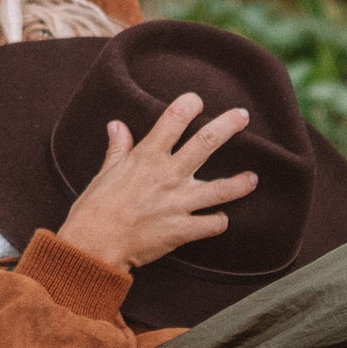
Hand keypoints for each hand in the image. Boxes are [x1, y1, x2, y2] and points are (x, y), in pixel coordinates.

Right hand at [55, 93, 257, 273]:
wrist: (93, 246)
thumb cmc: (95, 208)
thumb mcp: (105, 173)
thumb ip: (118, 149)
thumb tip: (116, 125)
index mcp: (147, 157)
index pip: (173, 120)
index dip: (187, 106)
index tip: (196, 101)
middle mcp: (168, 176)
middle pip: (206, 143)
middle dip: (228, 126)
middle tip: (242, 116)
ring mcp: (178, 203)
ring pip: (220, 189)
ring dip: (240, 183)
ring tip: (252, 178)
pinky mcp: (182, 230)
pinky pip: (211, 225)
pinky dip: (219, 222)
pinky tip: (221, 219)